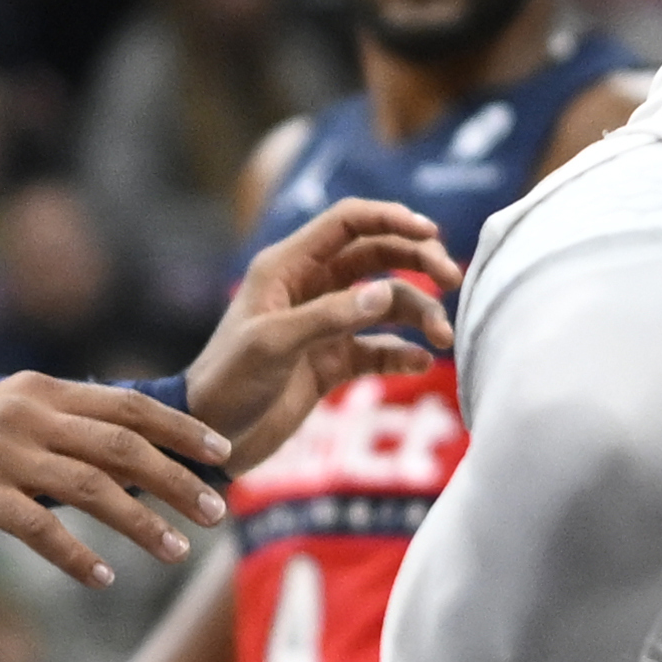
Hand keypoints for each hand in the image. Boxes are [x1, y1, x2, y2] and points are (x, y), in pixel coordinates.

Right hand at [0, 376, 231, 590]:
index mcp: (40, 389)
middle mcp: (28, 411)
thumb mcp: (0, 420)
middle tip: (217, 510)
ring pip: (92, 487)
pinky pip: (39, 526)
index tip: (223, 452)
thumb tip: (119, 454)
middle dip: (178, 479)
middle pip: (124, 445)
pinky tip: (101, 577)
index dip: (180, 429)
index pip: (128, 405)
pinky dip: (76, 555)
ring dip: (141, 523)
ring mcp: (0, 450)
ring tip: (175, 552)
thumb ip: (54, 429)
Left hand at [179, 196, 464, 476]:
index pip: (348, 222)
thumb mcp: (273, 344)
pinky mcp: (331, 363)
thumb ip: (329, 316)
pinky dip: (403, 353)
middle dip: (417, 262)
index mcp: (288, 267)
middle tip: (454, 280)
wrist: (208, 442)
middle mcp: (310, 288)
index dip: (391, 219)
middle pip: (377, 256)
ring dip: (418, 313)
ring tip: (442, 337)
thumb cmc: (227, 383)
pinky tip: (420, 364)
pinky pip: (378, 348)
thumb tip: (386, 293)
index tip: (431, 234)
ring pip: (385, 303)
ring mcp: (323, 325)